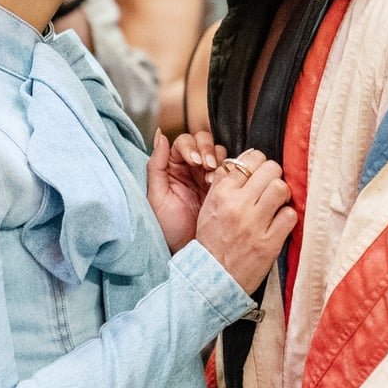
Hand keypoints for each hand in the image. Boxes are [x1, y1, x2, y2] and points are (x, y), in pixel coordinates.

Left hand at [146, 130, 220, 252]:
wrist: (189, 252)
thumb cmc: (169, 228)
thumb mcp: (157, 197)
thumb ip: (156, 165)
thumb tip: (160, 136)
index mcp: (173, 167)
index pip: (184, 142)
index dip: (191, 147)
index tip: (194, 161)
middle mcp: (191, 169)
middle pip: (204, 142)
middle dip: (208, 150)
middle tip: (208, 167)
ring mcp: (209, 177)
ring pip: (219, 154)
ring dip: (219, 161)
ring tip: (214, 179)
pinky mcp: (224, 187)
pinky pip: (231, 171)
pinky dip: (230, 172)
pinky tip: (223, 184)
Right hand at [194, 148, 296, 294]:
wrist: (212, 277)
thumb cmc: (212, 241)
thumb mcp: (208, 207)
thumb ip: (223, 183)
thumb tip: (242, 161)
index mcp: (222, 194)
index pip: (249, 160)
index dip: (259, 164)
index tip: (260, 173)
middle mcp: (238, 205)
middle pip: (270, 169)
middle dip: (273, 176)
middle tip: (271, 187)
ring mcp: (255, 224)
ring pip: (281, 188)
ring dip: (282, 194)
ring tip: (277, 204)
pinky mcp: (269, 242)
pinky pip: (290, 215)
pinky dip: (287, 217)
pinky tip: (279, 222)